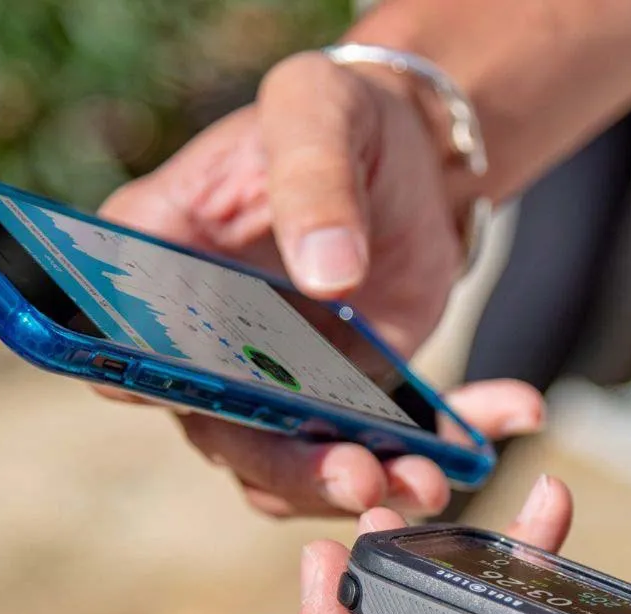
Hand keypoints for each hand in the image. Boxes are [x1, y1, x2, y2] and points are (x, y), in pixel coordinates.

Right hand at [97, 53, 542, 516]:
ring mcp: (273, 386)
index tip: (213, 405)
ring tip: (432, 478)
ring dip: (363, 484)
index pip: (123, 349)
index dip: (153, 389)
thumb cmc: (341, 119)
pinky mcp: (340, 403)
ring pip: (298, 467)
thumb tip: (328, 273)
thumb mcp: (320, 112)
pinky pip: (378, 446)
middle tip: (360, 477)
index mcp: (165, 269)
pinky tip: (507, 413)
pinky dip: (440, 446)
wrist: (409, 159)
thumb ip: (312, 181)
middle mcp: (207, 346)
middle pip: (225, 435)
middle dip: (292, 469)